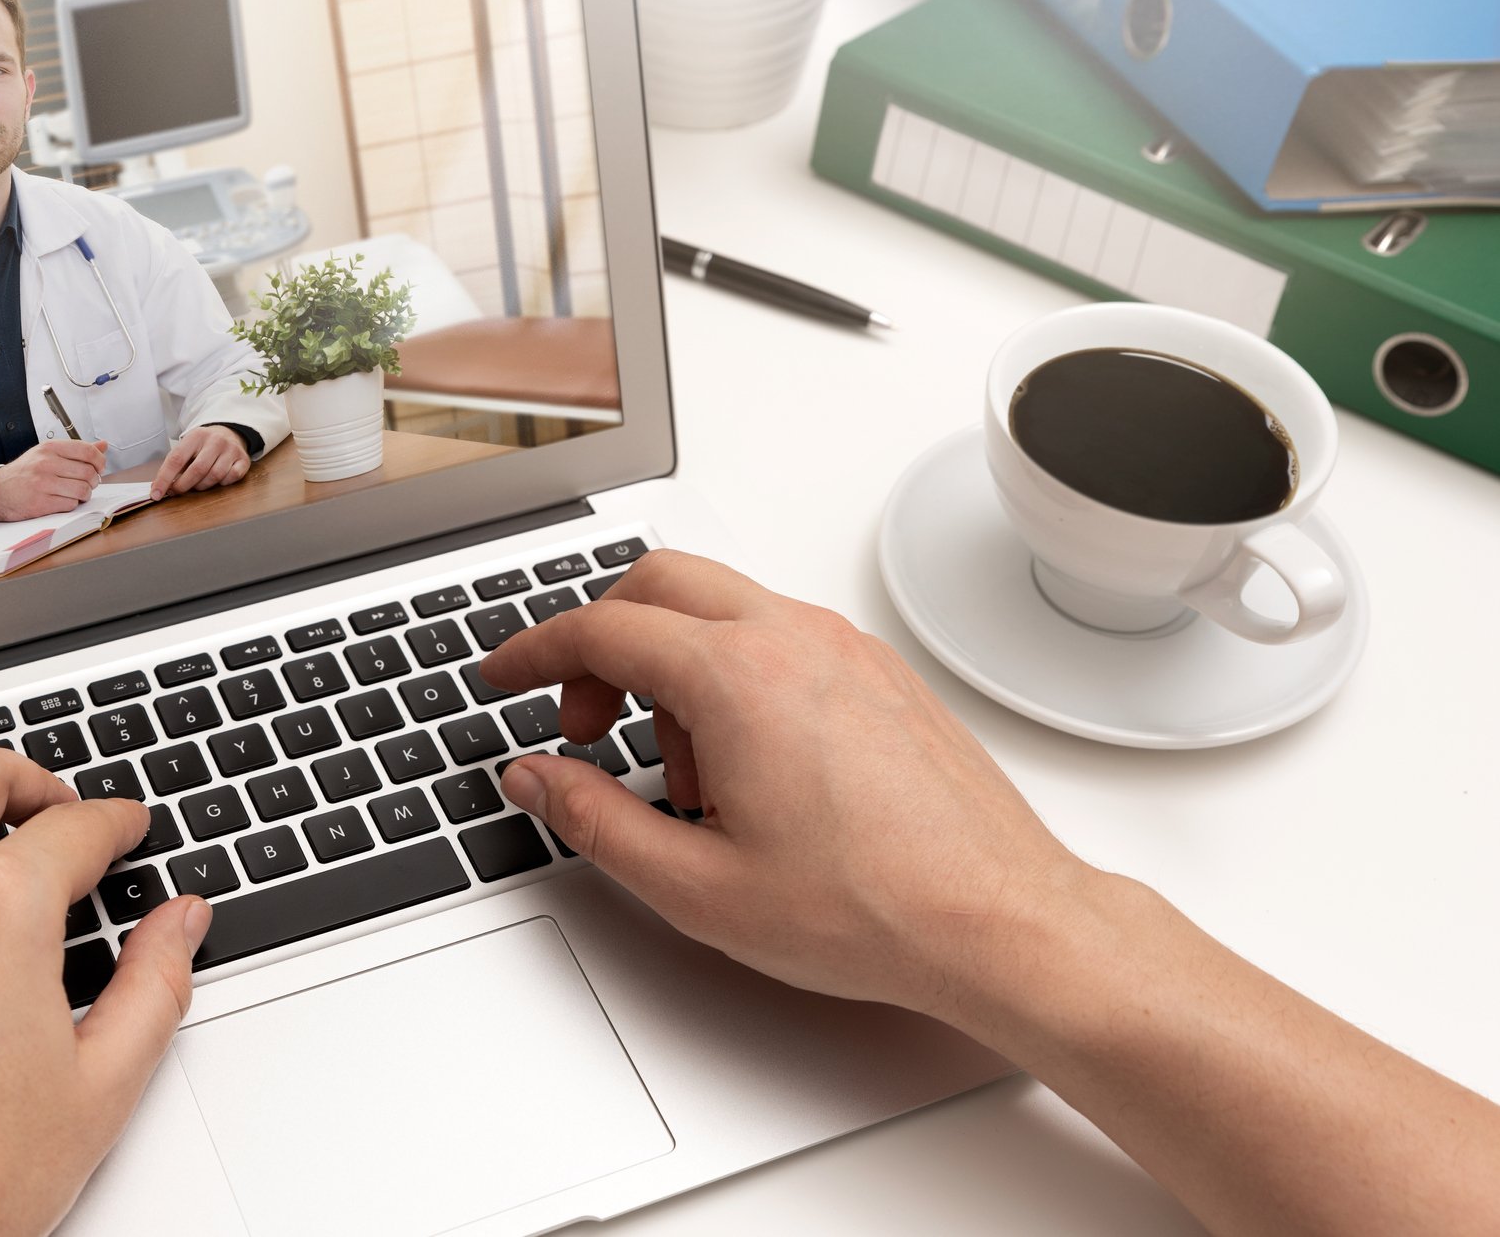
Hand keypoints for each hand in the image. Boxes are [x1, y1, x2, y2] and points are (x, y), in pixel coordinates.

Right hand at [0, 439, 107, 520]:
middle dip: (94, 480)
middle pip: (88, 472)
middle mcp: (46, 463)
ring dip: (85, 494)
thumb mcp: (47, 453)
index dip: (99, 460)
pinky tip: (63, 500)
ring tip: (77, 493)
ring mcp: (43, 484)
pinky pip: (70, 504)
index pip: (87, 450)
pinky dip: (71, 504)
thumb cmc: (25, 472)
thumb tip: (103, 445)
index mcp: (49, 448)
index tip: (100, 467)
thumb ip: (76, 450)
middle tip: (88, 483)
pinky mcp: (41, 503)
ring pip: (82, 490)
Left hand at [150, 425, 249, 499]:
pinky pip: (231, 478)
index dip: (164, 479)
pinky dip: (222, 483)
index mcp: (196, 436)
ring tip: (197, 484)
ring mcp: (231, 450)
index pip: (176, 459)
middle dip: (183, 486)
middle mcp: (215, 440)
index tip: (156, 494)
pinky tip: (217, 480)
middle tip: (176, 492)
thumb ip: (174, 465)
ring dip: (202, 486)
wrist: (229, 433)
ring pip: (214, 476)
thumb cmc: (203, 445)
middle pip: (197, 470)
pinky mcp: (243, 459)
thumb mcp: (187, 447)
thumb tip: (158, 487)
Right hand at [480, 549, 1089, 1020]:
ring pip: (721, 608)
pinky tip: (745, 767)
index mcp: (737, 678)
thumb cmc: (874, 908)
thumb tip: (539, 780)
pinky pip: (778, 636)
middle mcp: (793, 639)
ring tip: (683, 777)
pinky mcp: (878, 672)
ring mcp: (844, 648)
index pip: (602, 629)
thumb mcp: (698, 887)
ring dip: (672, 665)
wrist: (998, 921)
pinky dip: (733, 673)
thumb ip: (596, 822)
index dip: (535, 652)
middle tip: (583, 722)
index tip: (505, 676)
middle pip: (658, 583)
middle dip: (601, 641)